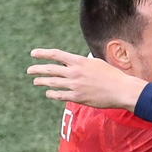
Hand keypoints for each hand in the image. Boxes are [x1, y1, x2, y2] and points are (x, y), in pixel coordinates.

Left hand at [27, 48, 146, 110]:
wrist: (121, 90)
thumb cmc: (112, 75)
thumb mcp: (97, 63)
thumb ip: (84, 63)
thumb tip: (75, 62)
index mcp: (80, 61)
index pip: (56, 55)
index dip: (43, 53)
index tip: (33, 53)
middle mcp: (75, 72)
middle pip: (49, 69)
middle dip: (37, 69)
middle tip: (29, 70)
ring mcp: (75, 85)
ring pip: (52, 82)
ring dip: (41, 81)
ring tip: (36, 81)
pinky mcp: (77, 97)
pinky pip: (59, 95)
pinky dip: (52, 93)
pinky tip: (49, 93)